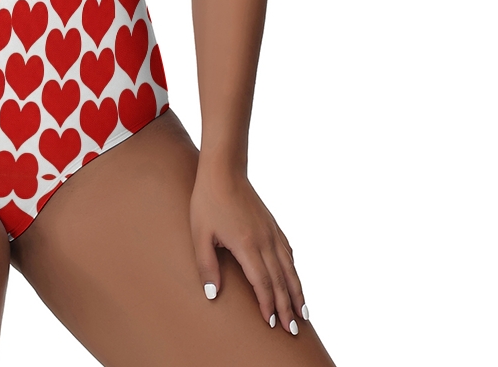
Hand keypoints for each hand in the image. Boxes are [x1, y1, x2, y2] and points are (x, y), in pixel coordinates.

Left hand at [189, 160, 307, 333]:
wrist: (223, 171)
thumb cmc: (207, 201)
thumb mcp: (200, 234)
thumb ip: (207, 265)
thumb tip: (213, 294)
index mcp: (247, 245)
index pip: (262, 283)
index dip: (267, 305)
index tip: (271, 324)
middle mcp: (265, 241)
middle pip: (280, 281)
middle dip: (287, 307)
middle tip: (292, 330)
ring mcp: (271, 232)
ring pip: (289, 268)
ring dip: (296, 292)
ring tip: (303, 313)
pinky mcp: (272, 225)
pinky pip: (288, 252)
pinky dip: (293, 270)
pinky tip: (294, 278)